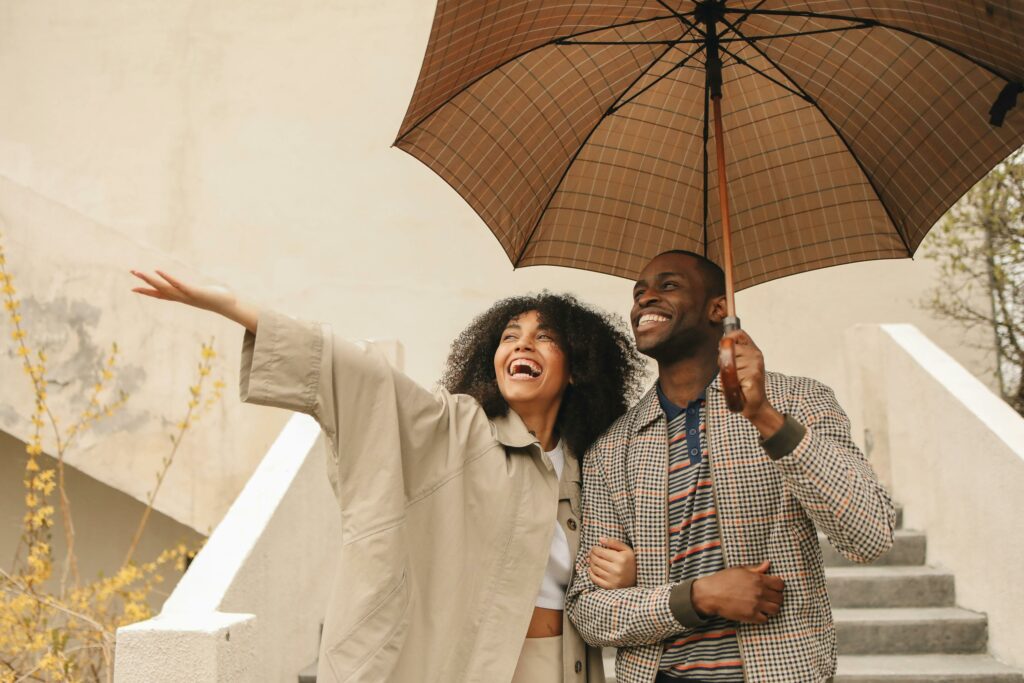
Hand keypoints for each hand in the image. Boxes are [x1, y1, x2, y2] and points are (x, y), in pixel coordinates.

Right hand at [130, 270, 256, 331]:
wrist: (229, 305)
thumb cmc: (217, 298)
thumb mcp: (203, 294)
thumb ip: (200, 292)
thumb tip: (198, 290)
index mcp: (182, 296)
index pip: (161, 294)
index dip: (147, 292)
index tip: (133, 289)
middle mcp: (181, 297)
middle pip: (159, 289)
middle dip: (144, 281)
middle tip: (132, 271)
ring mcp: (186, 295)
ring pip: (164, 287)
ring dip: (150, 279)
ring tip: (138, 271)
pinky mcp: (194, 292)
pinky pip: (178, 284)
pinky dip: (168, 278)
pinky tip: (158, 270)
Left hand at [588, 537, 636, 588]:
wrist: (638, 579)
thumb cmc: (631, 561)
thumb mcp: (626, 549)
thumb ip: (614, 542)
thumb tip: (600, 539)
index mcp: (620, 559)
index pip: (599, 551)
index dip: (594, 549)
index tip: (594, 548)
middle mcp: (616, 569)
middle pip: (595, 560)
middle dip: (591, 555)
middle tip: (591, 553)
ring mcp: (613, 579)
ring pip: (594, 568)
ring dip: (590, 563)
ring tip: (591, 560)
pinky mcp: (610, 587)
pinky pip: (595, 579)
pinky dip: (591, 573)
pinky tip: (591, 569)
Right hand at [690, 560, 783, 623]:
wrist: (710, 593)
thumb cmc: (723, 580)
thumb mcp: (740, 570)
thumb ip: (756, 569)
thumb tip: (768, 564)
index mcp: (758, 579)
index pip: (780, 584)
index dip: (778, 586)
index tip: (773, 588)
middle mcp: (760, 592)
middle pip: (780, 598)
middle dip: (776, 598)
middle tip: (768, 598)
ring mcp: (756, 605)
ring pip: (775, 610)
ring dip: (771, 608)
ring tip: (764, 606)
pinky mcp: (750, 616)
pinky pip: (765, 619)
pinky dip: (762, 617)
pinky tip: (756, 612)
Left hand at [721, 330, 783, 437]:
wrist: (755, 404)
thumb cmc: (745, 385)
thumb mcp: (739, 365)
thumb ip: (733, 353)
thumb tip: (721, 344)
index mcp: (753, 350)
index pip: (739, 334)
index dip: (728, 337)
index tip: (723, 346)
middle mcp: (756, 355)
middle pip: (730, 348)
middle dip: (724, 359)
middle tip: (731, 372)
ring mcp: (755, 365)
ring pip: (728, 362)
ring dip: (727, 373)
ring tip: (736, 380)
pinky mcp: (752, 375)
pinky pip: (731, 374)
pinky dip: (730, 382)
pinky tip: (739, 386)